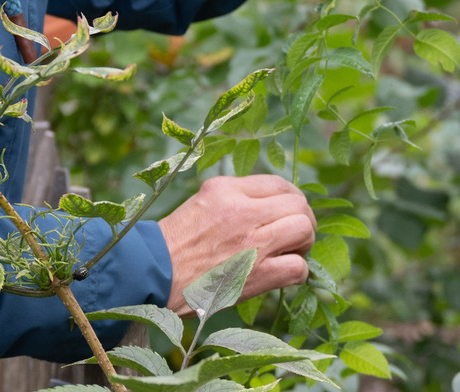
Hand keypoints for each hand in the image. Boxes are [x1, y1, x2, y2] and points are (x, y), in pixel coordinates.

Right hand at [156, 175, 314, 311]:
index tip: (288, 210)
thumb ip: (237, 197)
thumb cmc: (176, 240)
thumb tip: (272, 202)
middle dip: (303, 217)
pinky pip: (298, 267)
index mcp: (226, 189)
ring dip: (304, 242)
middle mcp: (242, 211)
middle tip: (295, 231)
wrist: (155, 274)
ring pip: (304, 230)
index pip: (278, 183)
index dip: (290, 197)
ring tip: (292, 249)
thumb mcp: (203, 201)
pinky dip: (297, 270)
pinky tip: (284, 271)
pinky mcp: (257, 275)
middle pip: (298, 204)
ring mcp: (252, 244)